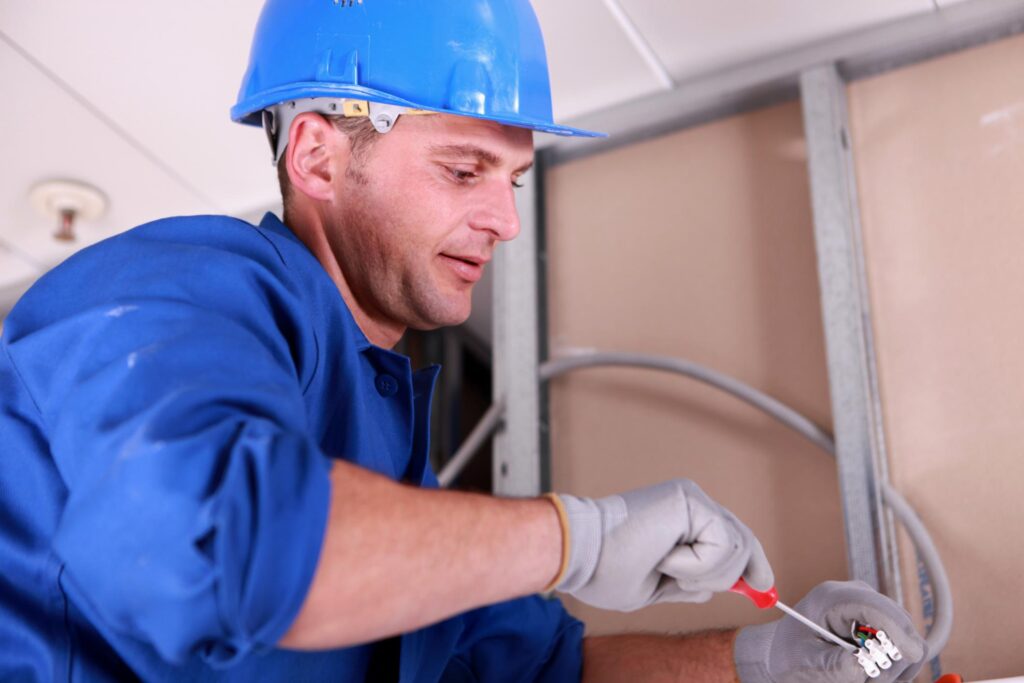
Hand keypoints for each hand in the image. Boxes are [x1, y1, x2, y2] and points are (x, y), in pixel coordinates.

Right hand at [551, 479, 772, 610]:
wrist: (580, 554)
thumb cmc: (605, 570)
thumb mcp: (658, 587)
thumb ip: (689, 583)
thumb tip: (717, 588)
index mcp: (682, 521)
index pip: (731, 541)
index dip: (752, 566)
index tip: (765, 589)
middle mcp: (691, 505)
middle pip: (743, 541)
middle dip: (738, 575)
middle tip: (707, 588)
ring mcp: (692, 499)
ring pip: (736, 547)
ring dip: (704, 573)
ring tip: (666, 567)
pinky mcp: (689, 498)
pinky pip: (721, 544)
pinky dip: (697, 564)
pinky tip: (665, 558)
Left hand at [734, 580, 927, 682]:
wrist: (789, 653)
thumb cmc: (792, 656)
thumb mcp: (805, 664)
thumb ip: (835, 666)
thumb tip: (865, 664)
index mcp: (831, 598)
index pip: (874, 606)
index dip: (896, 629)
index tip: (910, 656)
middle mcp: (856, 595)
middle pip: (899, 623)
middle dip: (892, 658)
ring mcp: (871, 607)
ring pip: (907, 638)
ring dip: (893, 667)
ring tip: (865, 681)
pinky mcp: (881, 622)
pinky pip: (906, 645)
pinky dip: (896, 666)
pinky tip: (874, 678)